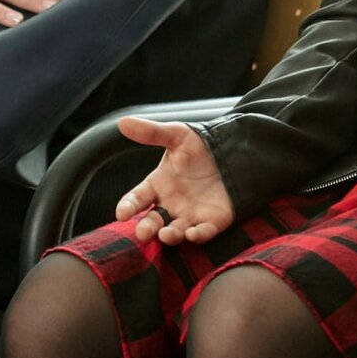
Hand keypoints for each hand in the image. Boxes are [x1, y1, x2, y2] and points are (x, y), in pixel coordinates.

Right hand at [114, 117, 234, 244]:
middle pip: (153, 221)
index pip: (137, 199)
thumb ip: (151, 132)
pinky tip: (193, 233)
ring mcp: (190, 214)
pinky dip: (198, 235)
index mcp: (158, 185)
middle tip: (142, 232)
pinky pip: (203, 232)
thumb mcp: (177, 135)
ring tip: (166, 234)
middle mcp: (171, 204)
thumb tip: (122, 122)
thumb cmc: (199, 145)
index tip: (122, 213)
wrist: (234, 151)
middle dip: (146, 228)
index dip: (129, 206)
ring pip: (175, 231)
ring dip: (170, 235)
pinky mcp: (212, 221)